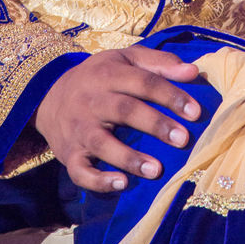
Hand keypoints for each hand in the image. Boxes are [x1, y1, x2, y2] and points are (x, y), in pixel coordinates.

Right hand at [34, 46, 200, 192]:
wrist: (48, 95)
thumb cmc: (100, 77)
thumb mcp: (126, 59)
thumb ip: (160, 63)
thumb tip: (193, 71)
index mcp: (110, 74)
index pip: (143, 82)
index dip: (170, 95)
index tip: (196, 112)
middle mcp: (93, 100)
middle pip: (125, 110)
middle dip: (154, 124)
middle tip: (183, 140)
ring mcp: (79, 129)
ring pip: (102, 143)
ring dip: (129, 158)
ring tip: (156, 170)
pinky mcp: (69, 154)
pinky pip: (80, 171)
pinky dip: (98, 180)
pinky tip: (121, 184)